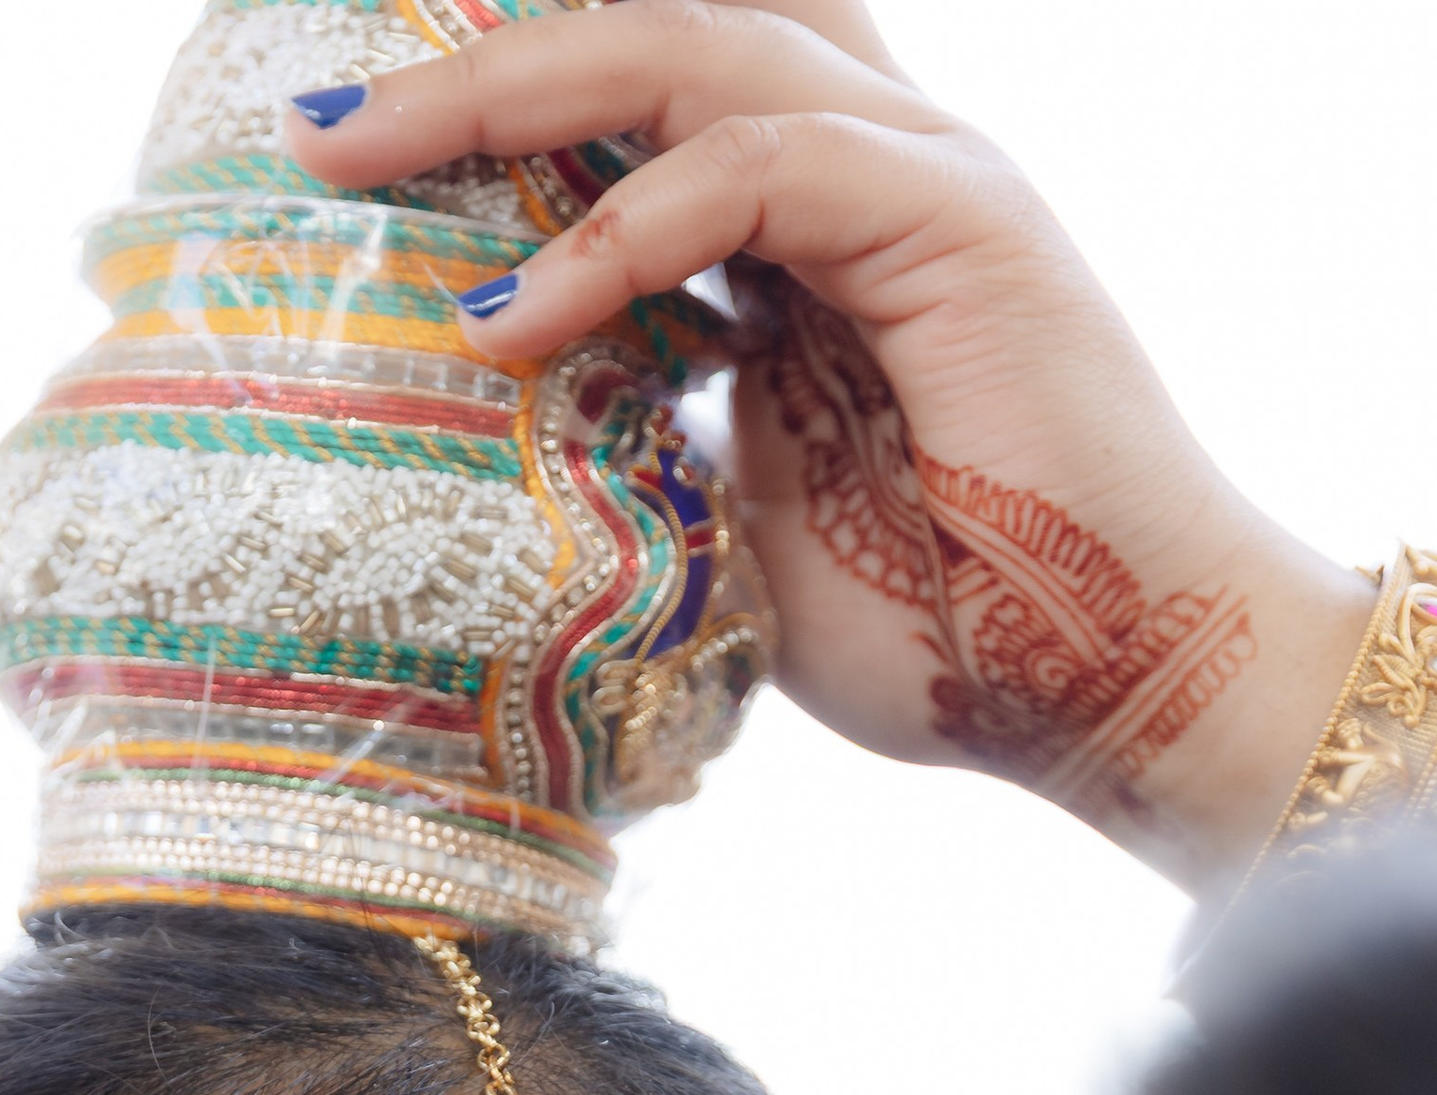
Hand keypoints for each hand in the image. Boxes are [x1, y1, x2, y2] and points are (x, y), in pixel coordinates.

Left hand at [284, 3, 1370, 888]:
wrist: (1119, 687)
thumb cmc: (955, 636)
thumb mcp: (742, 540)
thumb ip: (654, 461)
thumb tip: (522, 465)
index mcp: (816, 231)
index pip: (651, 96)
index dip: (512, 99)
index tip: (358, 153)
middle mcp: (871, 168)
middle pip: (653, 27)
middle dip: (475, 66)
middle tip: (317, 125)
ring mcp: (923, 178)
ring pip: (690, 47)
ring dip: (511, 95)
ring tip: (363, 158)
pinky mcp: (960, 221)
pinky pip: (756, 167)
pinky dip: (619, 232)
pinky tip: (515, 321)